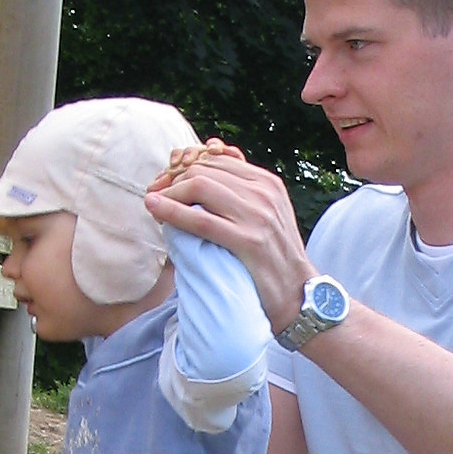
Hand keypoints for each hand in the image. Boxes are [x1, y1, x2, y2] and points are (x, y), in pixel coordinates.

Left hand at [145, 142, 314, 332]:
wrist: (298, 294)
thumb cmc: (273, 259)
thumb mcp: (264, 215)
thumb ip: (241, 194)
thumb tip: (206, 173)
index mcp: (267, 183)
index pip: (215, 160)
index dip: (185, 167)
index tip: (167, 182)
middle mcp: (263, 193)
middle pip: (204, 170)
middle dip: (173, 179)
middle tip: (155, 192)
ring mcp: (257, 216)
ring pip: (199, 187)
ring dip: (169, 193)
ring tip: (154, 204)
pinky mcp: (248, 241)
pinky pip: (200, 220)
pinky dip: (172, 212)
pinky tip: (155, 209)